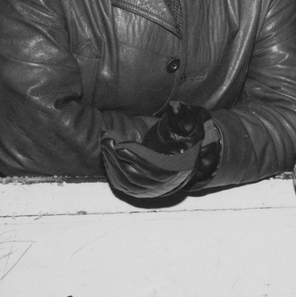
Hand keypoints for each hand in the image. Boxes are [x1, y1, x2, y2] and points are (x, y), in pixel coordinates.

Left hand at [101, 101, 219, 201]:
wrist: (182, 164)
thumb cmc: (184, 143)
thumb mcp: (190, 129)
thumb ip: (184, 119)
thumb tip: (176, 106)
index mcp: (174, 169)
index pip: (151, 167)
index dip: (135, 157)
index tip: (121, 146)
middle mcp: (159, 184)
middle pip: (133, 174)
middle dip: (117, 157)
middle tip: (107, 140)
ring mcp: (146, 189)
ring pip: (124, 180)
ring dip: (111, 162)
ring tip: (105, 143)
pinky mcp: (135, 190)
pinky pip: (120, 182)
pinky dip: (111, 169)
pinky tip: (107, 153)